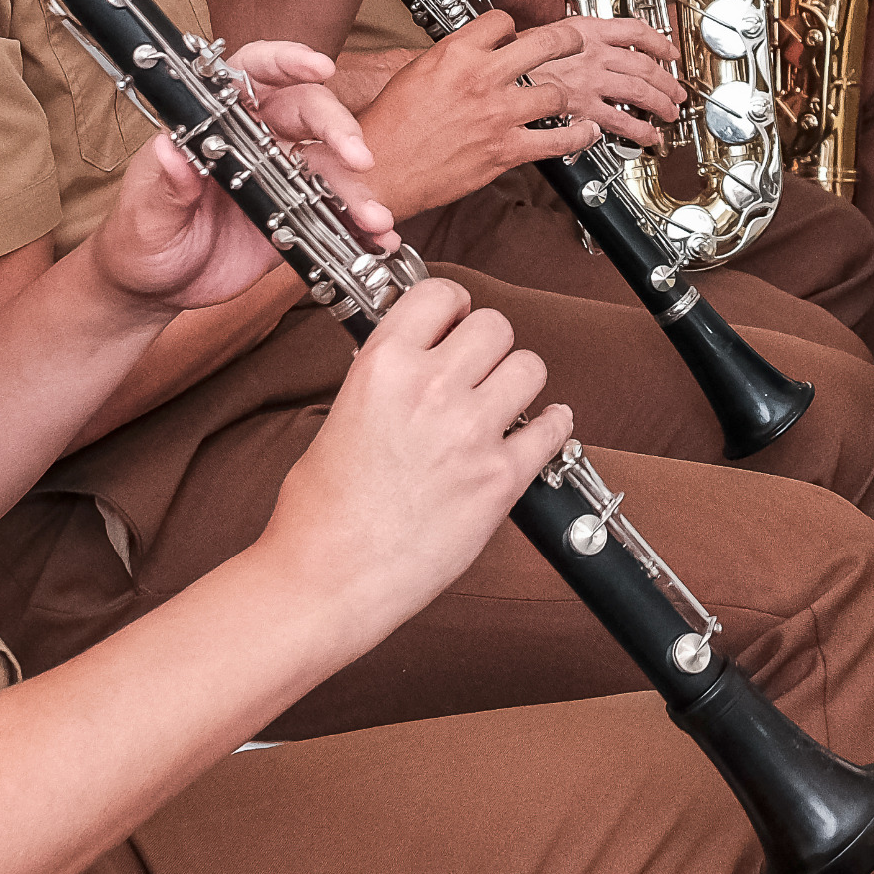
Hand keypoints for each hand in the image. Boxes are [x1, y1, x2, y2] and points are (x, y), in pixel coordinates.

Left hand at [84, 57, 394, 315]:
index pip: (252, 74)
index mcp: (215, 123)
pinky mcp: (296, 217)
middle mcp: (254, 141)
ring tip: (373, 217)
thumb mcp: (144, 210)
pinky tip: (378, 237)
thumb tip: (166, 146)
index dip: (287, 62)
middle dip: (339, 128)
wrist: (155, 288)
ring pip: (330, 167)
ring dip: (357, 188)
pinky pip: (334, 213)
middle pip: (307, 113)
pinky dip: (360, 225)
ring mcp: (280, 178)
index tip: (319, 66)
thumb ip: (163, 181)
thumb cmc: (140, 238)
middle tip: (357, 154)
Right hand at [258, 276, 562, 629]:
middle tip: (480, 368)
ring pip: (531, 366)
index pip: (440, 294)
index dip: (454, 307)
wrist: (327, 579)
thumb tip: (410, 368)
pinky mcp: (500, 479)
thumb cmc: (319, 515)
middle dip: (489, 345)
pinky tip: (542, 430)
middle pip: (494, 325)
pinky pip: (554, 429)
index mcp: (383, 366)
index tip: (455, 322)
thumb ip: (383, 384)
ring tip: (507, 400)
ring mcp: (471, 432)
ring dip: (520, 381)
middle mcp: (430, 388)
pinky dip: (554, 427)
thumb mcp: (339, 419)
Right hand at [353, 11, 610, 211]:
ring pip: (555, 94)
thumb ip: (452, 59)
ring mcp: (498, 115)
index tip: (515, 35)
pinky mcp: (505, 150)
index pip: (501, 21)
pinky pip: (556, 141)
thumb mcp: (416, 73)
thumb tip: (473, 53)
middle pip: (544, 45)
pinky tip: (585, 131)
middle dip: (566, 40)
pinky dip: (577, 137)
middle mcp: (481, 78)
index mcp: (456, 53)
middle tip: (573, 41)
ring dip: (565, 96)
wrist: (381, 171)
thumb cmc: (389, 127)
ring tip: (570, 97)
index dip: (511, 27)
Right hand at [523, 15, 685, 146]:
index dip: (659, 40)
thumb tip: (573, 41)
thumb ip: (563, 38)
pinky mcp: (582, 110)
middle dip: (667, 80)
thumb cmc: (509, 59)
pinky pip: (619, 122)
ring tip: (668, 112)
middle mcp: (590, 54)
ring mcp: (588, 82)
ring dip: (660, 103)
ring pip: (639, 92)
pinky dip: (639, 131)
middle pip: (643, 65)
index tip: (669, 49)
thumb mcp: (535, 35)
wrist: (491, 79)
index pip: (633, 30)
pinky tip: (646, 136)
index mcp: (583, 30)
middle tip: (676, 90)